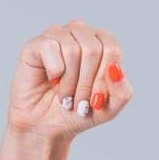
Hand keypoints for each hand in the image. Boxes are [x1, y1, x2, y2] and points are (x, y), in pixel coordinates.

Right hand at [5, 19, 133, 142]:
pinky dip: (54, 73)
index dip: (104, 78)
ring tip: (65, 96)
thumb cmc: (77, 112)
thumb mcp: (109, 109)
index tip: (95, 100)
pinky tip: (52, 81)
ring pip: (72, 50)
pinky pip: (51, 48)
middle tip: (78, 101)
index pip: (112, 49)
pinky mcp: (36, 43)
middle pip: (93, 49)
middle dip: (87, 84)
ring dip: (70, 83)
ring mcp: (58, 35)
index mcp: (102, 43)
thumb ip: (122, 91)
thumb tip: (116, 69)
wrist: (46, 126)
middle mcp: (81, 33)